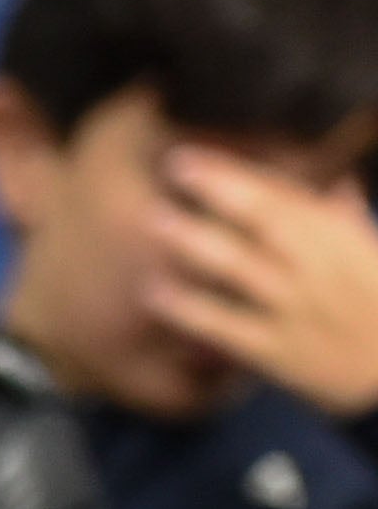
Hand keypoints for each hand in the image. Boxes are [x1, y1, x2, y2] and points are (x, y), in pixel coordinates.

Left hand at [146, 143, 377, 419]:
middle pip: (264, 220)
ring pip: (242, 269)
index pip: (282, 196)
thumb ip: (347, 220)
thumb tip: (336, 184)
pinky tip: (153, 292)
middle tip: (172, 166)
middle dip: (218, 190)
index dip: (235, 173)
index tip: (191, 157)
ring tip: (155, 219)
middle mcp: (316, 268)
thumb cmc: (377, 305)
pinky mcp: (277, 352)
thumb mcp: (372, 255)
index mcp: (340, 238)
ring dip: (197, 241)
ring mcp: (295, 309)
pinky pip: (227, 327)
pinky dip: (189, 310)